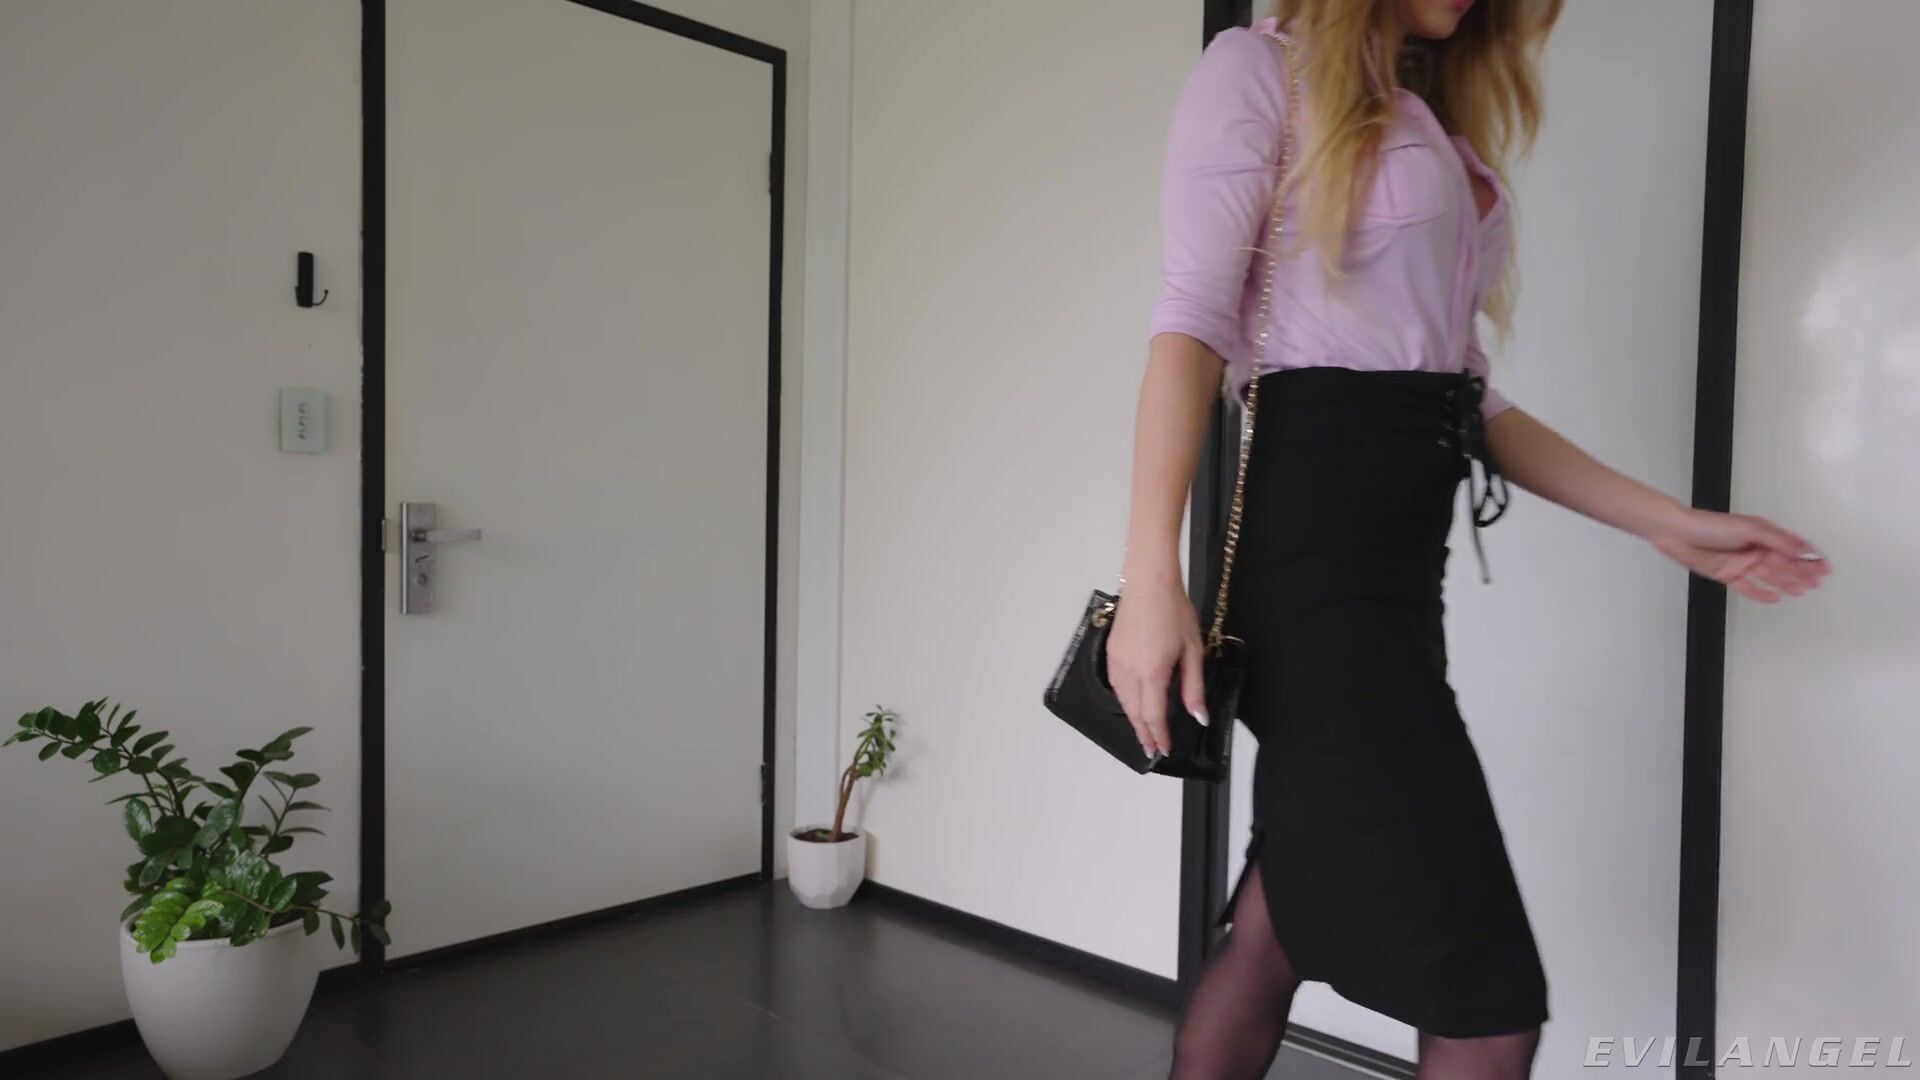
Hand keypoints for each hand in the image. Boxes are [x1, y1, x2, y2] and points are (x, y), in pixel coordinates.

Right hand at [1105, 569, 1206, 758]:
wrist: (1149, 583)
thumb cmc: (1174, 611)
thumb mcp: (1193, 650)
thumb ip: (1193, 687)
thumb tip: (1198, 716)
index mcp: (1152, 672)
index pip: (1153, 715)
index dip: (1159, 736)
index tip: (1163, 750)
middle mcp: (1130, 671)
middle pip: (1134, 713)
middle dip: (1143, 733)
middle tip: (1151, 750)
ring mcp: (1117, 662)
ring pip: (1122, 701)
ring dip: (1132, 719)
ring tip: (1143, 731)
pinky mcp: (1111, 652)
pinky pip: (1116, 686)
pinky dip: (1124, 701)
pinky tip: (1132, 703)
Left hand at [1649, 508, 1830, 602]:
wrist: (1676, 533)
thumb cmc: (1710, 526)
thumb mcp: (1749, 529)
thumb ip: (1777, 540)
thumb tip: (1804, 548)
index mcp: (1762, 534)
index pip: (1791, 548)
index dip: (1808, 558)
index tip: (1825, 568)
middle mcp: (1754, 548)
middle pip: (1782, 564)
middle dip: (1801, 573)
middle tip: (1817, 583)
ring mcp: (1741, 562)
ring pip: (1769, 576)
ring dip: (1786, 583)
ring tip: (1802, 591)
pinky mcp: (1727, 574)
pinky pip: (1748, 586)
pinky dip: (1761, 592)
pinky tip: (1776, 597)